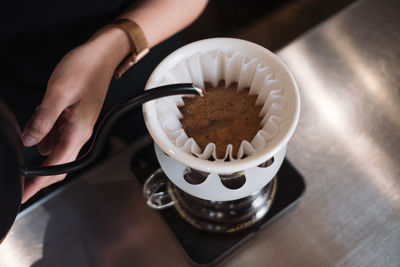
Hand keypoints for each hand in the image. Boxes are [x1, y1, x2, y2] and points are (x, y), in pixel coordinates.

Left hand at [21, 28, 129, 202]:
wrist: (102, 57)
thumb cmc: (85, 70)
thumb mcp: (58, 93)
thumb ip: (43, 119)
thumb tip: (31, 142)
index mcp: (78, 131)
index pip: (57, 166)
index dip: (38, 183)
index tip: (24, 195)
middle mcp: (80, 133)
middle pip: (59, 165)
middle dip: (39, 179)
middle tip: (20, 186)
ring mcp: (78, 126)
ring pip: (57, 151)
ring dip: (40, 161)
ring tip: (22, 166)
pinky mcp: (74, 118)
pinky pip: (57, 136)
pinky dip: (43, 141)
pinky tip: (33, 138)